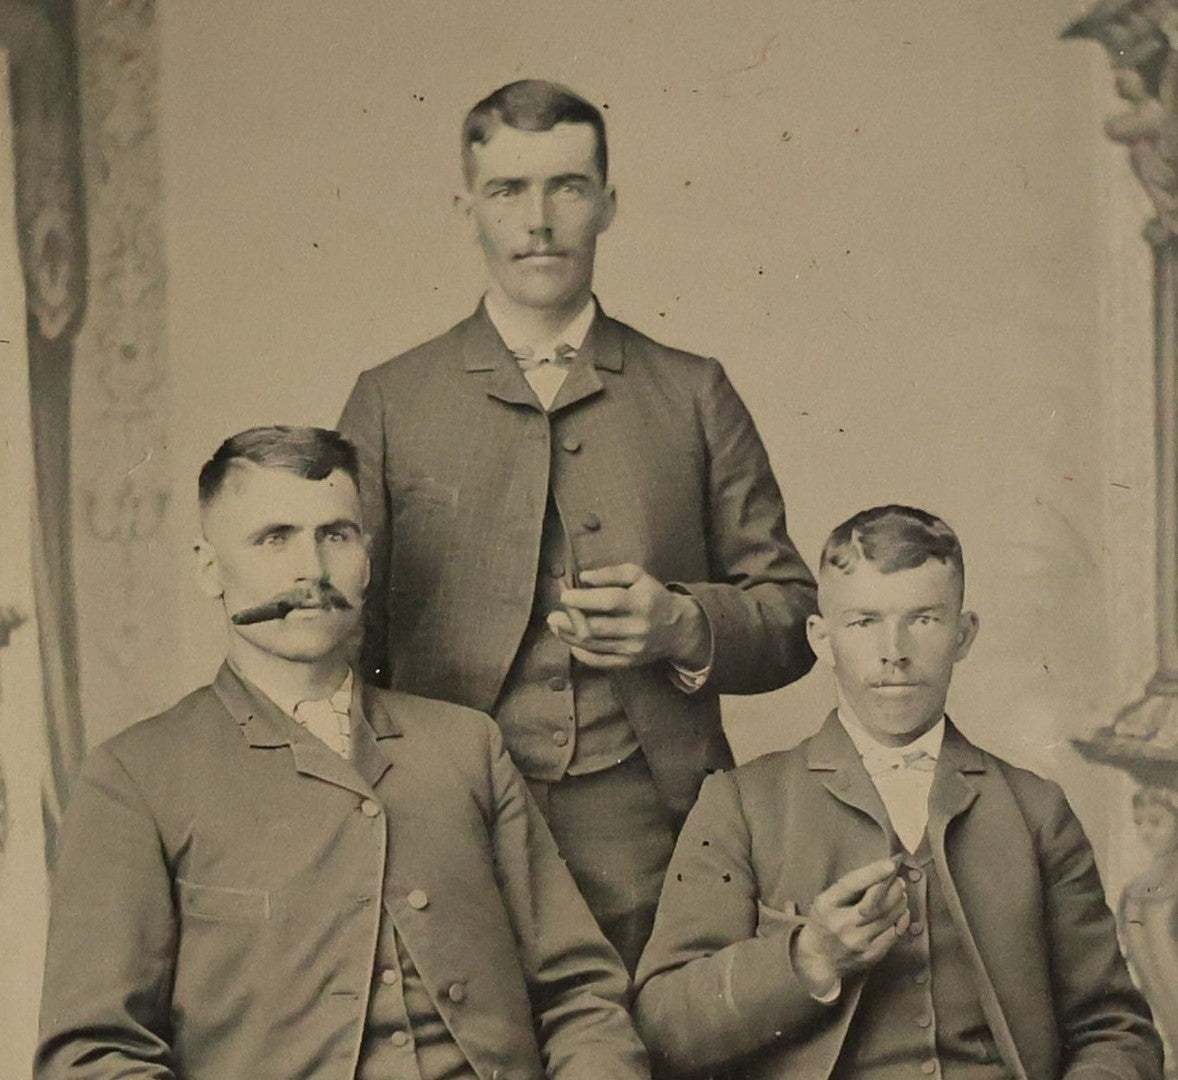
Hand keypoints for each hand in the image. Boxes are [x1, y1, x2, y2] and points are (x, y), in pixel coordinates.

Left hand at [546, 564, 710, 669]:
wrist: (678, 628)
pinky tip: (571, 642)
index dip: (582, 599)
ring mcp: (632, 648)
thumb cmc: (652, 596)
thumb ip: (610, 573)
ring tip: (556, 625)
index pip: (608, 602)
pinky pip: (599, 662)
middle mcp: (637, 628)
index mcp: (641, 602)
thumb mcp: (638, 576)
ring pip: (592, 645)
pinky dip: (580, 653)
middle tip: (552, 614)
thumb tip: (583, 578)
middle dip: (569, 620)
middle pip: (595, 627)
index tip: (564, 595)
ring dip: (568, 635)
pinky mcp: (629, 662)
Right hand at [791, 857, 909, 994]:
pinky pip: (893, 934)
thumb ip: (848, 888)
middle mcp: (842, 924)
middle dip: (892, 888)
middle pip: (875, 903)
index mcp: (826, 905)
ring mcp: (858, 942)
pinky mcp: (871, 955)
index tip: (891, 863)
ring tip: (901, 892)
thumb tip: (880, 871)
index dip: (872, 873)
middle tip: (898, 879)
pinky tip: (902, 911)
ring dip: (899, 902)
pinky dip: (901, 920)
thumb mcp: (825, 900)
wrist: (819, 959)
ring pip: (887, 917)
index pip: (851, 885)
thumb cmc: (824, 921)